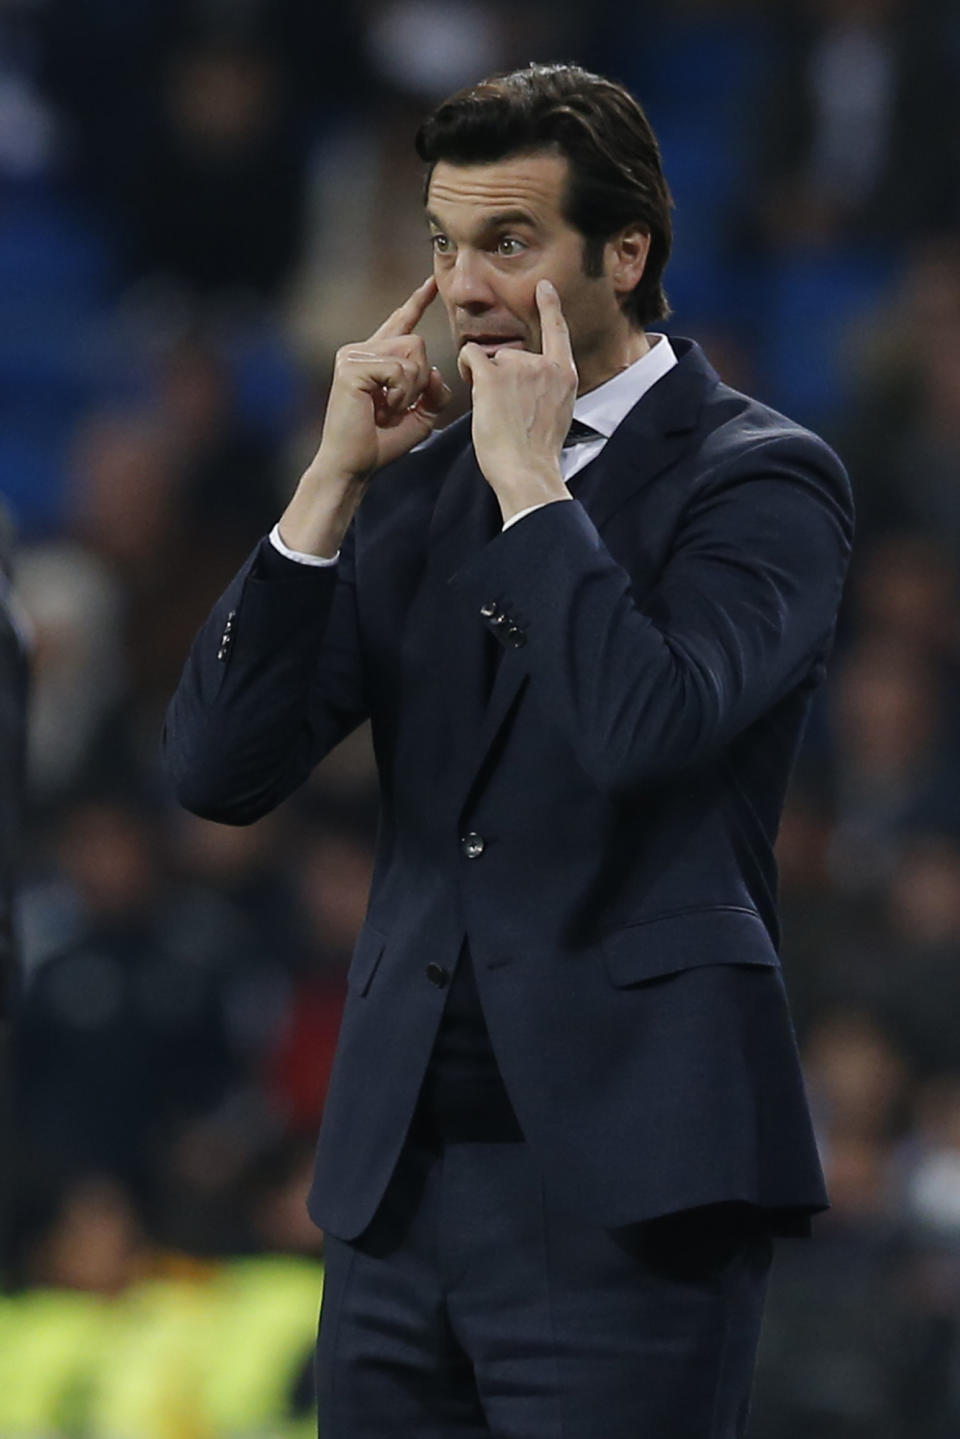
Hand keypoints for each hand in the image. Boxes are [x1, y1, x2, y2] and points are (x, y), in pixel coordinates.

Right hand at [312, 276, 451, 484]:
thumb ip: (433, 390)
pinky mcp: (351, 366)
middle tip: (398, 407)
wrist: (354, 465)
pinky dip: (400, 394)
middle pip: (416, 341)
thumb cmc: (382, 443)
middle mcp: (361, 349)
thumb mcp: (421, 415)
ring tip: (388, 409)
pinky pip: (398, 369)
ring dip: (410, 388)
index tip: (431, 282)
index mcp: (376, 358)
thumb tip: (432, 370)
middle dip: (420, 379)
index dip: (417, 302)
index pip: (400, 323)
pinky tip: (382, 409)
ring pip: (411, 353)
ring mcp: (352, 355)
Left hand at [458, 280, 577, 522]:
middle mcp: (545, 365)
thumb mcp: (558, 415)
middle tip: (504, 411)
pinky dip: (465, 366)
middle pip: (511, 354)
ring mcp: (520, 367)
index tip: (544, 288)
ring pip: (490, 359)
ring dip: (483, 378)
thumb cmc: (537, 454)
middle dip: (501, 377)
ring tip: (493, 410)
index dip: (550, 307)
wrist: (527, 471)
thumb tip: (528, 386)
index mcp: (565, 376)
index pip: (559, 332)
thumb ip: (548, 391)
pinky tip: (470, 384)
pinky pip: (470, 354)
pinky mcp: (493, 375)